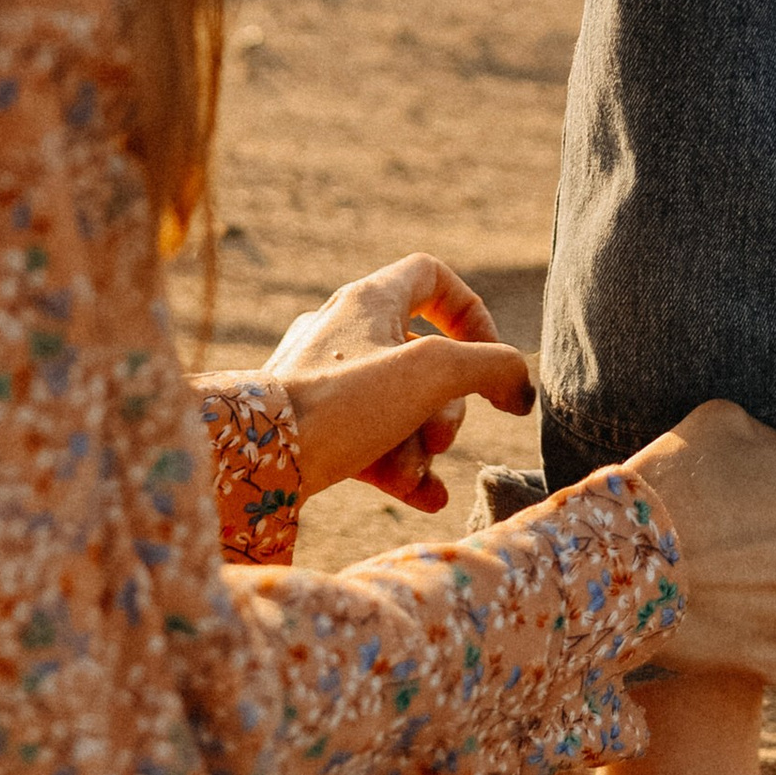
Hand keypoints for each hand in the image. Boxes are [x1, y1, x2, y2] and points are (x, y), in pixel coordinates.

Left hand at [262, 255, 534, 512]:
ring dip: (422, 445)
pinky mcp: (310, 429)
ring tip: (417, 474)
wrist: (256, 462)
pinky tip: (427, 497)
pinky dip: (402, 468)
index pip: (430, 276)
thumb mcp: (435, 372)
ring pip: (398, 408)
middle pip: (423, 358)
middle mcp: (342, 333)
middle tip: (441, 436)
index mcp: (368, 301)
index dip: (470, 312)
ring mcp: (323, 382)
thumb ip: (492, 368)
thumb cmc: (345, 402)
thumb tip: (519, 387)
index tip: (486, 357)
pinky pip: (370, 444)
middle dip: (446, 406)